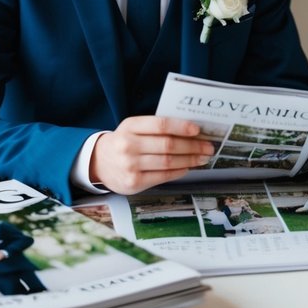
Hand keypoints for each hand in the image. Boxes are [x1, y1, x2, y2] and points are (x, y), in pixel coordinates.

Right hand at [90, 116, 212, 194]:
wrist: (98, 162)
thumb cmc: (124, 142)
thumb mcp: (133, 128)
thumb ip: (156, 128)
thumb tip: (191, 131)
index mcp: (130, 126)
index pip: (161, 125)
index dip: (181, 127)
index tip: (197, 129)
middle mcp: (128, 145)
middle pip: (168, 145)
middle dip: (192, 146)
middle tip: (208, 146)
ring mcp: (130, 165)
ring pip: (168, 162)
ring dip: (190, 160)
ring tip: (202, 158)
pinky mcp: (133, 182)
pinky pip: (163, 176)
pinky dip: (179, 171)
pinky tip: (188, 167)